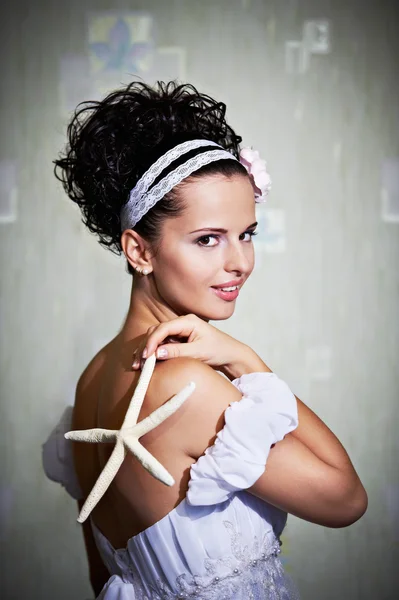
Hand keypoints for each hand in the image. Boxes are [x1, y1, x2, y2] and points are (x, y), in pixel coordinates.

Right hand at [131, 313, 245, 374]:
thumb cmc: (219, 350)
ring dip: (146, 350)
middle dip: (145, 346)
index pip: (163, 328)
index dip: (152, 341)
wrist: (230, 355)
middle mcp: (181, 323)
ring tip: (138, 365)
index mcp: (187, 321)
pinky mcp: (177, 340)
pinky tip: (146, 363)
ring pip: (156, 338)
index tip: (146, 356)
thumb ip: (177, 351)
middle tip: (137, 363)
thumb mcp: (199, 352)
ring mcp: (178, 331)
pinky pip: (161, 344)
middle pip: (156, 331)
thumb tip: (157, 353)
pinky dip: (153, 353)